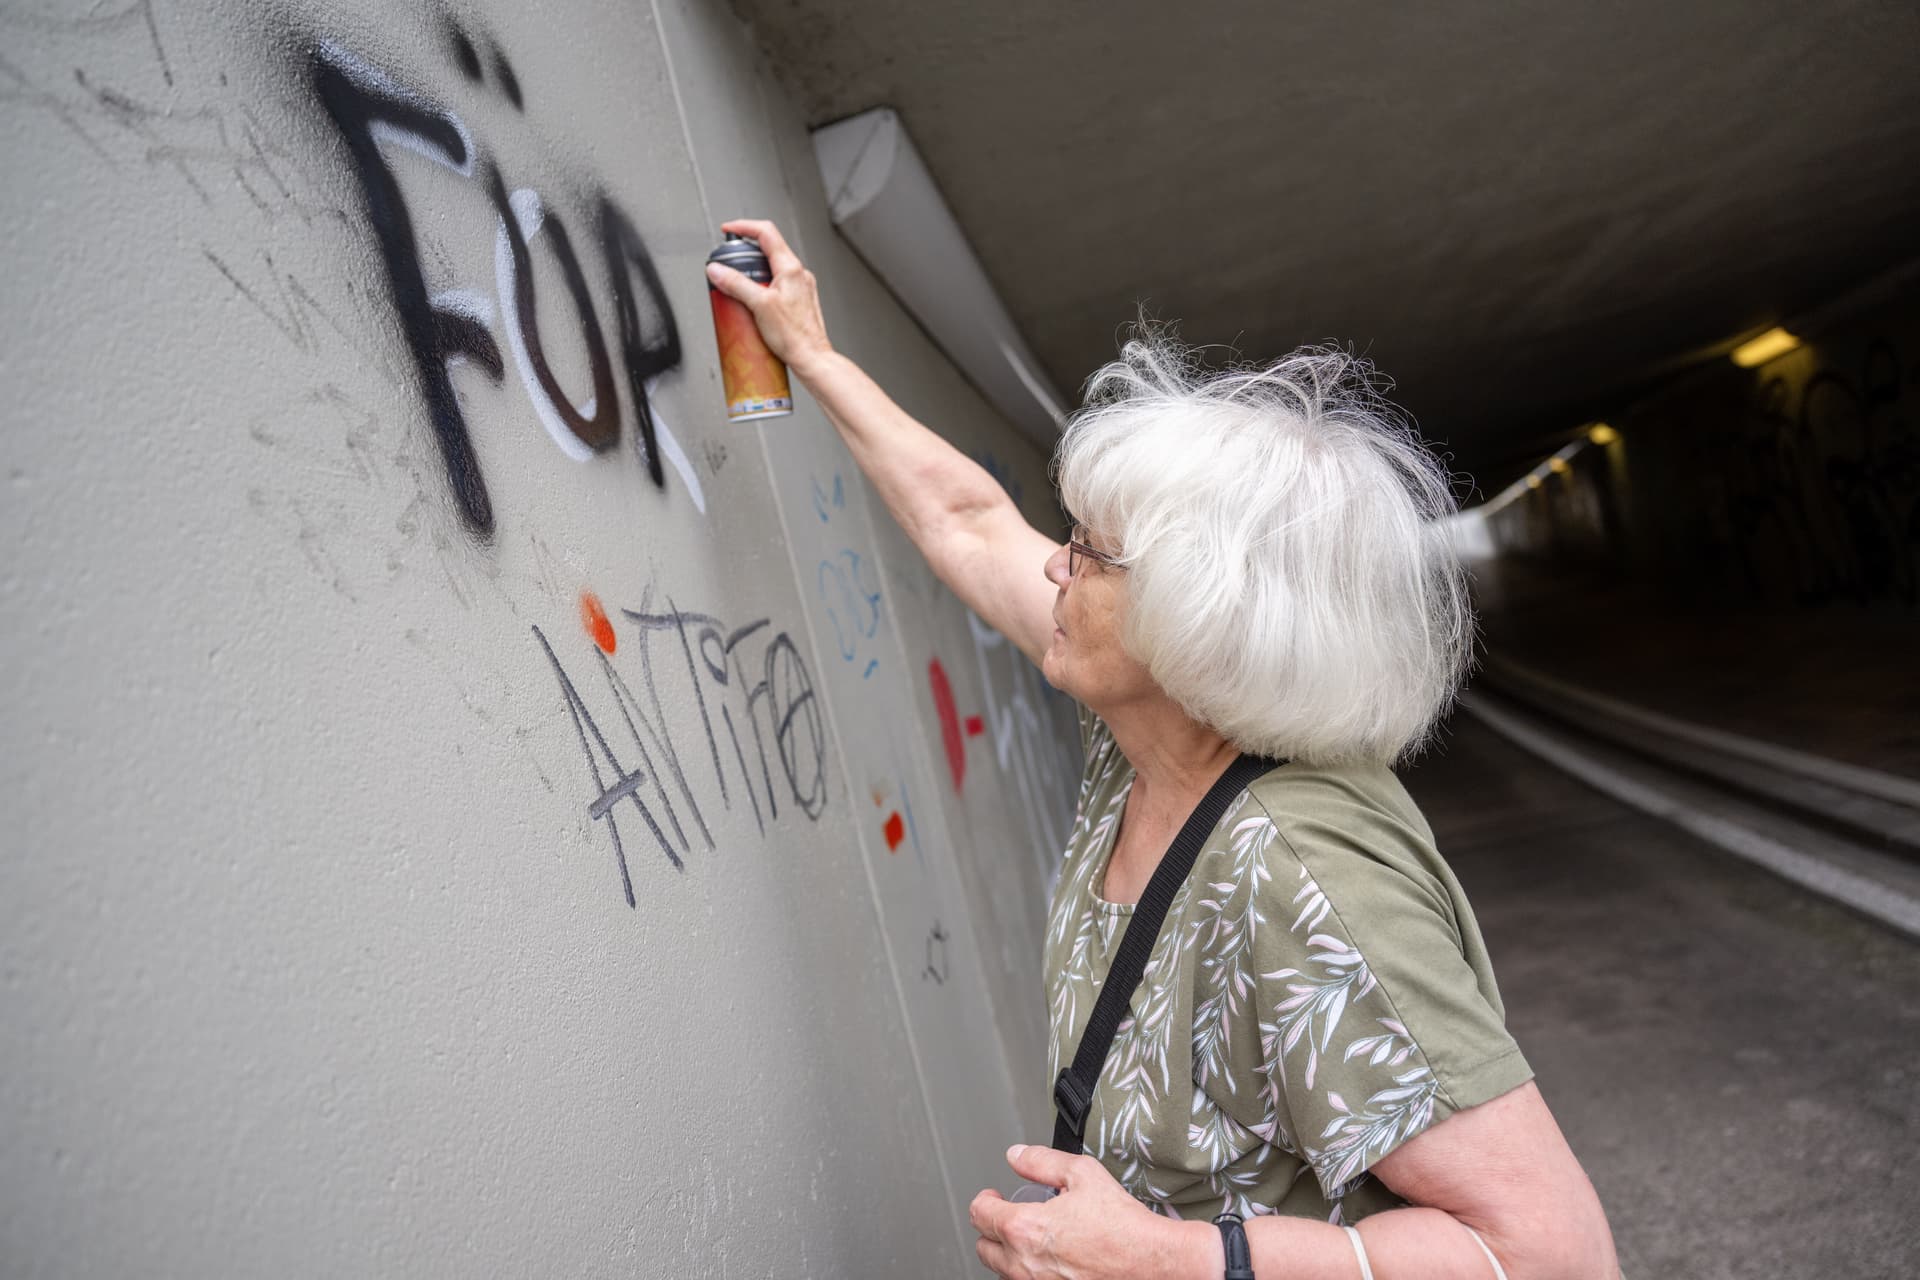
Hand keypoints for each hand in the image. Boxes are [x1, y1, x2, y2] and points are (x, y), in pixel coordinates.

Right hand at [705, 218, 833, 375]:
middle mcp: (799, 274)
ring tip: (739, 288)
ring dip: (752, 273)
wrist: (811, 357)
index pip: (766, 233)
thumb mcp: (759, 305)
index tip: (729, 230)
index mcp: (791, 268)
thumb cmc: (794, 335)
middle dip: (745, 254)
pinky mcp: (798, 301)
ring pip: (772, 269)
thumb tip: (716, 269)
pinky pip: (777, 285)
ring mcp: (800, 287)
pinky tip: (753, 304)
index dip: (744, 227)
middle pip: (768, 250)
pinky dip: (761, 288)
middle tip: (730, 264)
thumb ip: (736, 284)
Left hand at [968, 1145, 1205, 1279]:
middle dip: (991, 1228)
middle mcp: (1024, 1263)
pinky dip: (1026, 1271)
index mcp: (1025, 1228)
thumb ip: (1042, 1162)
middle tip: (1008, 1216)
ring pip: (1001, 1271)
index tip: (994, 1196)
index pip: (980, 1214)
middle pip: (983, 1247)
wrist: (1149, 1261)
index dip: (985, 1199)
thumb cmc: (1121, 1225)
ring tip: (1029, 1237)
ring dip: (1007, 1252)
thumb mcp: (1082, 1174)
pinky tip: (1046, 1259)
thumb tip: (1017, 1156)